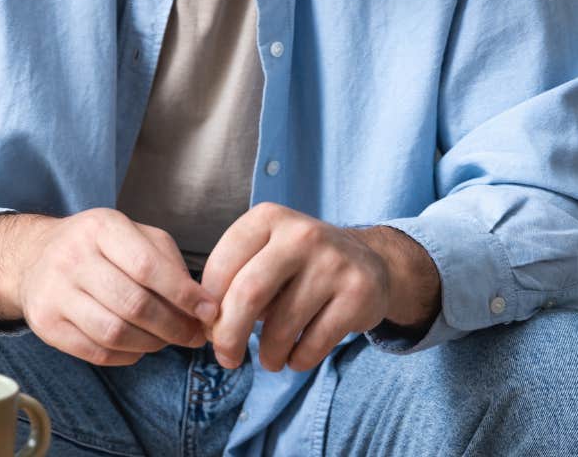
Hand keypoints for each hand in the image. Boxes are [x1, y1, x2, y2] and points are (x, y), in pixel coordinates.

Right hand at [0, 210, 211, 366]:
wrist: (35, 255)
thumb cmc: (97, 246)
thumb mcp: (133, 234)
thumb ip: (169, 262)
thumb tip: (202, 305)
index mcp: (100, 227)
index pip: (148, 266)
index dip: (184, 294)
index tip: (208, 312)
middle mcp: (72, 256)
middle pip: (134, 304)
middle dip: (174, 326)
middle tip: (193, 335)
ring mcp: (54, 291)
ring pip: (115, 333)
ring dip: (151, 344)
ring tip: (166, 341)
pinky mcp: (45, 323)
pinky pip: (96, 353)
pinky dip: (127, 356)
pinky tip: (137, 346)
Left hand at [199, 203, 438, 372]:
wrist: (369, 261)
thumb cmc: (299, 264)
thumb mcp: (264, 254)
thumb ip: (234, 280)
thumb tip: (210, 327)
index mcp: (268, 218)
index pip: (222, 265)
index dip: (208, 305)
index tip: (208, 327)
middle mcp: (301, 234)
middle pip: (249, 294)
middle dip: (229, 335)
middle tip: (226, 357)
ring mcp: (333, 263)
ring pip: (282, 325)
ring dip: (268, 354)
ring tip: (268, 360)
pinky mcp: (358, 294)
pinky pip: (314, 342)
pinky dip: (298, 359)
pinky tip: (295, 358)